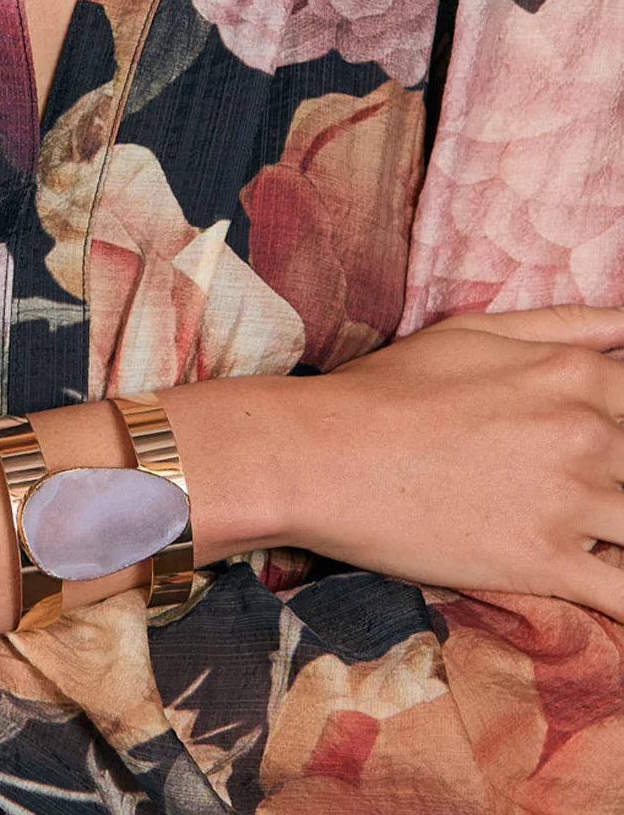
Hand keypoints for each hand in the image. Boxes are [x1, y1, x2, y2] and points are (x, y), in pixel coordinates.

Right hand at [271, 304, 623, 619]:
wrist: (326, 454)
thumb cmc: (391, 387)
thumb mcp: (474, 332)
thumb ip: (564, 325)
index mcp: (574, 372)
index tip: (604, 451)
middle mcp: (587, 432)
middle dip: (620, 481)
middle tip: (570, 488)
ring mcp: (570, 500)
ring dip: (619, 534)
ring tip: (584, 537)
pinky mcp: (545, 563)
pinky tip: (611, 595)